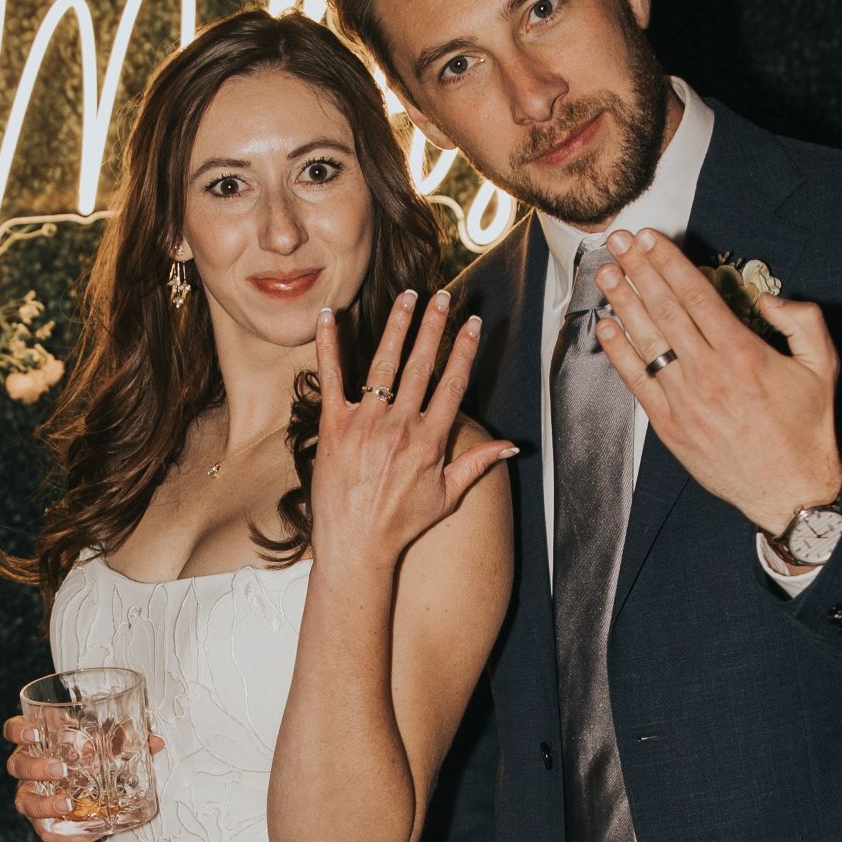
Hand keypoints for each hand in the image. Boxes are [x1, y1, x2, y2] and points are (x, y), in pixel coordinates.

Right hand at [2, 714, 164, 841]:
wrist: (89, 780)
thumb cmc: (90, 752)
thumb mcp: (104, 741)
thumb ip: (125, 739)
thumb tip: (155, 741)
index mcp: (37, 741)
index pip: (14, 731)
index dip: (20, 731)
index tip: (38, 732)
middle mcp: (29, 768)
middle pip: (17, 766)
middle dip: (36, 768)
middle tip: (61, 768)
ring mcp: (33, 795)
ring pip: (24, 801)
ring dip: (44, 804)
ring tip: (67, 804)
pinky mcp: (45, 821)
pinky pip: (48, 833)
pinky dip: (65, 836)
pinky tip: (85, 836)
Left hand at [311, 289, 517, 569]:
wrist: (356, 546)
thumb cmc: (402, 523)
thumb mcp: (448, 496)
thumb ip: (478, 463)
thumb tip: (513, 445)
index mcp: (430, 441)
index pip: (453, 383)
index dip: (464, 349)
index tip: (472, 322)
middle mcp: (399, 427)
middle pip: (421, 365)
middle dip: (434, 326)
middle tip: (443, 295)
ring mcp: (365, 425)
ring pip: (383, 364)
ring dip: (397, 326)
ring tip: (408, 296)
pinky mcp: (333, 427)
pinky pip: (330, 378)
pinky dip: (328, 345)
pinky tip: (329, 315)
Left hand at [592, 228, 841, 535]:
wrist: (789, 491)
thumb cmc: (807, 428)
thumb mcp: (823, 367)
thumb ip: (803, 321)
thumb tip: (767, 297)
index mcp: (744, 355)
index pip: (697, 297)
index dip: (669, 264)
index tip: (650, 240)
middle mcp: (708, 374)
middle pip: (665, 311)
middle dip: (639, 271)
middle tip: (618, 243)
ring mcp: (684, 400)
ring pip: (646, 341)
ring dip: (623, 304)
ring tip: (606, 274)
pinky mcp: (669, 425)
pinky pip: (637, 381)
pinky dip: (619, 352)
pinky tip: (607, 326)